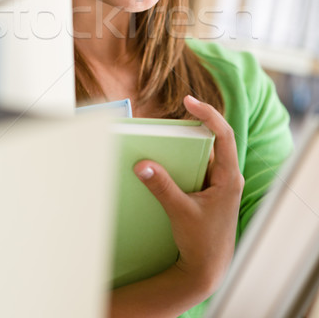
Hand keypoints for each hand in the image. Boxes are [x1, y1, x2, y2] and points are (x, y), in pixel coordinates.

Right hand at [133, 95, 243, 297]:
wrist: (207, 270)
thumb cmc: (202, 243)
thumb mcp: (180, 212)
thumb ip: (162, 187)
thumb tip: (142, 164)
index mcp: (229, 178)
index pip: (224, 135)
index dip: (209, 114)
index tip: (189, 101)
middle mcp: (227, 177)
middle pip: (212, 140)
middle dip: (191, 127)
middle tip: (167, 121)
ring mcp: (218, 184)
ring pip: (202, 154)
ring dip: (183, 147)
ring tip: (160, 142)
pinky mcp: (208, 191)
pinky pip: (194, 168)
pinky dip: (180, 162)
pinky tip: (162, 164)